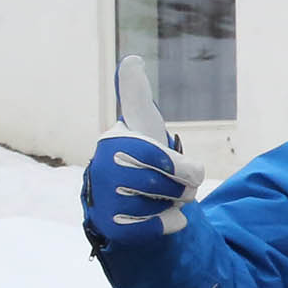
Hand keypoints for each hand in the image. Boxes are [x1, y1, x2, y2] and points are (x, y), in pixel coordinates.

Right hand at [84, 54, 197, 238]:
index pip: (160, 155)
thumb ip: (137, 97)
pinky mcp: (109, 226)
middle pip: (175, 182)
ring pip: (167, 205)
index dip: (180, 167)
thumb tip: (131, 59)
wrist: (125, 201)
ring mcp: (103, 199)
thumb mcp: (143, 125)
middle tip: (176, 183)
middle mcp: (101, 168)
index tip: (185, 170)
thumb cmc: (140, 158)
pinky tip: (158, 216)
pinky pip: (158, 228)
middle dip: (185, 185)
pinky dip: (169, 224)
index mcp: (114, 141)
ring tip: (159, 197)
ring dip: (175, 203)